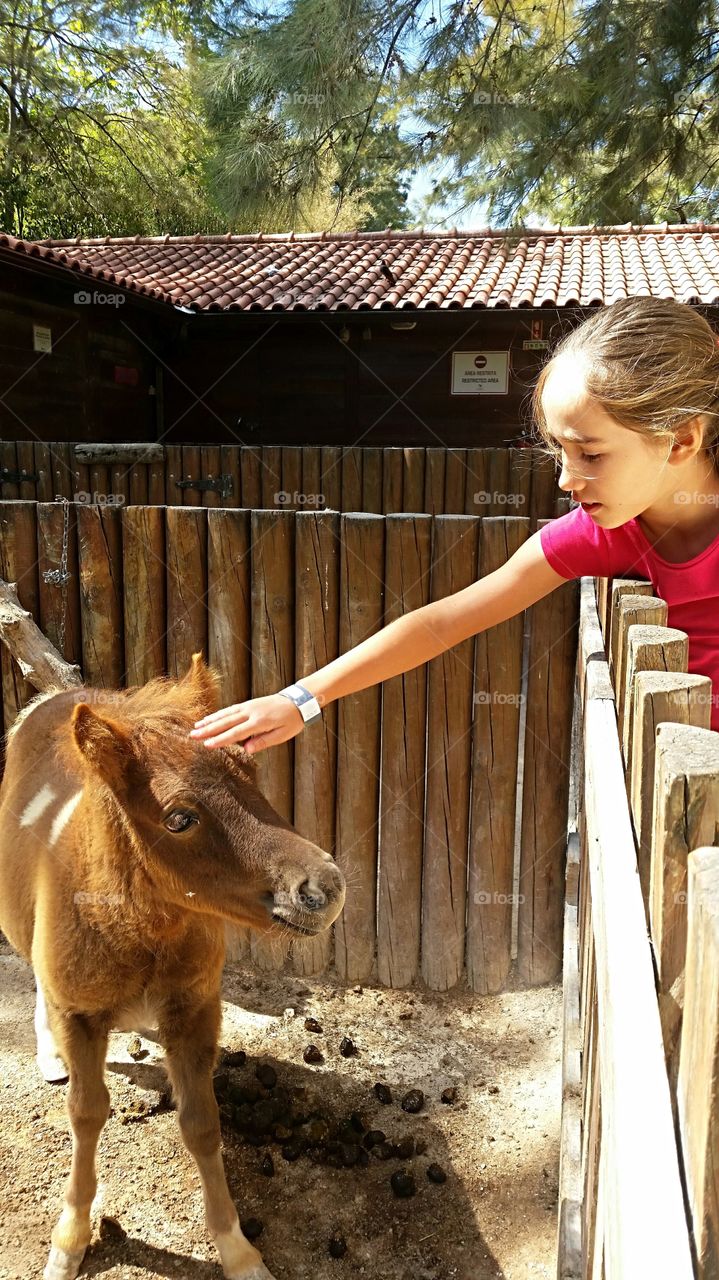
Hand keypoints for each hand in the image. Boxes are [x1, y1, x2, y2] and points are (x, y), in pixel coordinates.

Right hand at [188, 693, 304, 753]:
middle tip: (193, 736)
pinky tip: (209, 719)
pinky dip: (218, 714)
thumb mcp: (283, 734)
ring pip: (225, 714)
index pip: (237, 733)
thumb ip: (264, 741)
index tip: (207, 745)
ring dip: (210, 721)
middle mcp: (251, 712)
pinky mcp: (247, 704)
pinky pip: (230, 710)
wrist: (297, 701)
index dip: (221, 739)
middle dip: (208, 730)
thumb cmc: (291, 721)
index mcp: (260, 722)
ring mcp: (248, 706)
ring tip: (196, 727)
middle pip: (226, 722)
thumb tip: (247, 750)